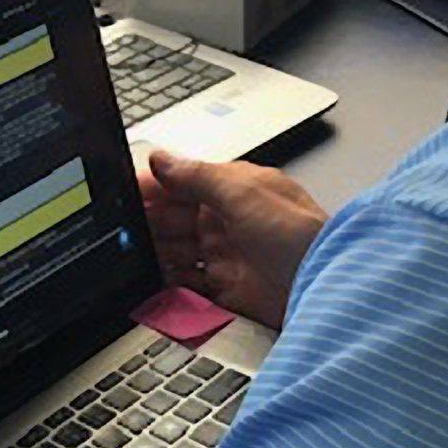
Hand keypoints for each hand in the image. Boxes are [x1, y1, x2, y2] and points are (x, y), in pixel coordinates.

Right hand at [138, 150, 327, 329]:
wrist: (327, 285)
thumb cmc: (299, 234)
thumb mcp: (243, 192)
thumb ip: (197, 176)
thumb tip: (161, 157)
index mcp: (231, 190)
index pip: (179, 184)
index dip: (149, 189)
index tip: (120, 195)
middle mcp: (226, 221)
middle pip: (172, 220)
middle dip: (146, 224)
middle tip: (121, 232)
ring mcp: (226, 256)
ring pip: (176, 252)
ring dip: (155, 254)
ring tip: (133, 257)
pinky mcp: (228, 290)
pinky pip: (189, 286)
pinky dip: (171, 284)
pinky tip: (155, 282)